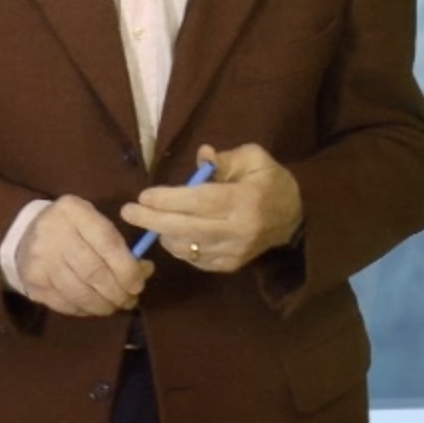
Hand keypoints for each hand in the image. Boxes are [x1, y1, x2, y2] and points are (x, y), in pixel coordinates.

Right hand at [14, 194, 153, 315]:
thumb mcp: (95, 223)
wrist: (28, 233)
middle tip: (130, 300)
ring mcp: (39, 259)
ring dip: (102, 305)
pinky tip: (93, 307)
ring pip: (78, 291)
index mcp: (74, 211)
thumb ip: (120, 245)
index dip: (127, 269)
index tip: (138, 285)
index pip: (108, 244)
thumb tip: (145, 271)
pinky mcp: (32, 281)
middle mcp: (53, 233)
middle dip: (117, 292)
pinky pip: (64, 303)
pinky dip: (84, 309)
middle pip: (93, 272)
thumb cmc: (73, 228)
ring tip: (115, 306)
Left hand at [121, 143, 302, 272]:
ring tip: (151, 220)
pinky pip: (194, 258)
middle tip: (128, 212)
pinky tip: (171, 234)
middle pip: (185, 228)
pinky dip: (178, 246)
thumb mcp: (254, 158)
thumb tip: (201, 156)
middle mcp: (237, 230)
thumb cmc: (270, 182)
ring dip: (163, 234)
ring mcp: (233, 252)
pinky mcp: (229, 266)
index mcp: (244, 200)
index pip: (198, 201)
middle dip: (152, 220)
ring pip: (186, 247)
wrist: (295, 220)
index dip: (167, 199)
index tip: (143, 196)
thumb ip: (224, 158)